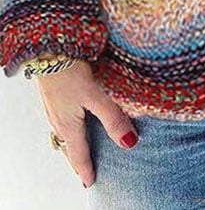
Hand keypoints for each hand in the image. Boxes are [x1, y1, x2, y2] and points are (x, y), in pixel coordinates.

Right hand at [35, 60, 139, 187]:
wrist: (49, 47)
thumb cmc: (70, 71)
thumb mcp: (96, 96)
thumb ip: (113, 118)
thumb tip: (128, 143)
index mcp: (68, 126)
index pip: (79, 155)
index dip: (86, 169)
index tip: (90, 182)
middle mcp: (58, 120)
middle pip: (68, 147)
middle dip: (77, 160)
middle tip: (85, 170)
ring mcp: (53, 108)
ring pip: (64, 134)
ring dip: (73, 144)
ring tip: (82, 149)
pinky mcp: (54, 95)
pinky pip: (60, 121)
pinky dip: (69, 129)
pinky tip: (75, 121)